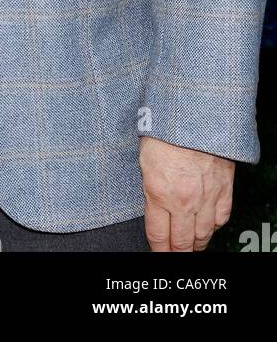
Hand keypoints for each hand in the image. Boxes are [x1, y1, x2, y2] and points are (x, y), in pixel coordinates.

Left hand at [139, 135, 233, 250]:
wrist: (195, 112)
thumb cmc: (165, 129)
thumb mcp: (144, 158)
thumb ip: (150, 186)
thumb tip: (152, 205)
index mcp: (158, 193)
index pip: (158, 235)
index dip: (158, 250)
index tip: (158, 253)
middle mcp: (183, 201)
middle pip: (181, 241)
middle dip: (177, 252)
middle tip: (174, 254)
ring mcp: (206, 197)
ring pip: (203, 234)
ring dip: (196, 243)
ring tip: (191, 245)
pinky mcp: (224, 189)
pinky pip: (221, 218)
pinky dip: (215, 226)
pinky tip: (209, 226)